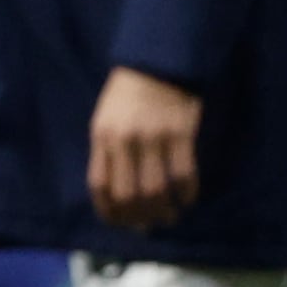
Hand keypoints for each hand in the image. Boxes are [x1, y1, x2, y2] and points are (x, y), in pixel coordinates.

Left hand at [87, 65, 200, 228]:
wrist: (158, 60)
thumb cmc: (129, 94)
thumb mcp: (106, 120)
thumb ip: (108, 153)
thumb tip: (118, 195)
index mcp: (102, 136)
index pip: (99, 186)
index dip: (109, 212)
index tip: (120, 223)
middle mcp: (125, 140)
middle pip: (127, 195)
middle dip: (138, 218)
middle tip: (149, 225)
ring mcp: (154, 137)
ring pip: (156, 190)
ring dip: (163, 211)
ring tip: (169, 216)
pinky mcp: (181, 133)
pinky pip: (184, 174)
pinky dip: (186, 193)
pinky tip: (187, 199)